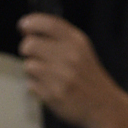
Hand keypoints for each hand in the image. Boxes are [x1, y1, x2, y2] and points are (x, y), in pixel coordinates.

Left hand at [18, 13, 127, 127]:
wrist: (103, 106)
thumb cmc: (88, 77)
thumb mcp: (82, 49)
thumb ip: (60, 37)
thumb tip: (29, 28)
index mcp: (76, 41)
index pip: (48, 23)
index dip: (31, 22)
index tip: (23, 26)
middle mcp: (69, 56)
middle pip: (30, 44)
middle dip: (27, 49)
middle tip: (33, 54)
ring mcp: (60, 76)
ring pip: (28, 65)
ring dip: (32, 69)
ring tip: (44, 74)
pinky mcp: (53, 95)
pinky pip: (31, 84)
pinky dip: (35, 85)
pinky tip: (48, 87)